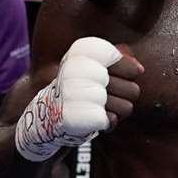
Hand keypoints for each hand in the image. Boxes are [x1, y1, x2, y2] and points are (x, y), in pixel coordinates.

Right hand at [15, 37, 143, 161]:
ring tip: (100, 108)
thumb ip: (112, 58)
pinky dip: (106, 124)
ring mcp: (78, 94)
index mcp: (81, 54)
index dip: (129, 72)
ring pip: (126, 107)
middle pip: (133, 89)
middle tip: (107, 98)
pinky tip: (94, 120)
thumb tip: (137, 65)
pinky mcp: (78, 116)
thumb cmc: (73, 91)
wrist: (41, 118)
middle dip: (125, 97)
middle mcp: (78, 71)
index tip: (118, 77)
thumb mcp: (89, 67)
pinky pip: (111, 121)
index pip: (126, 62)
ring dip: (117, 112)